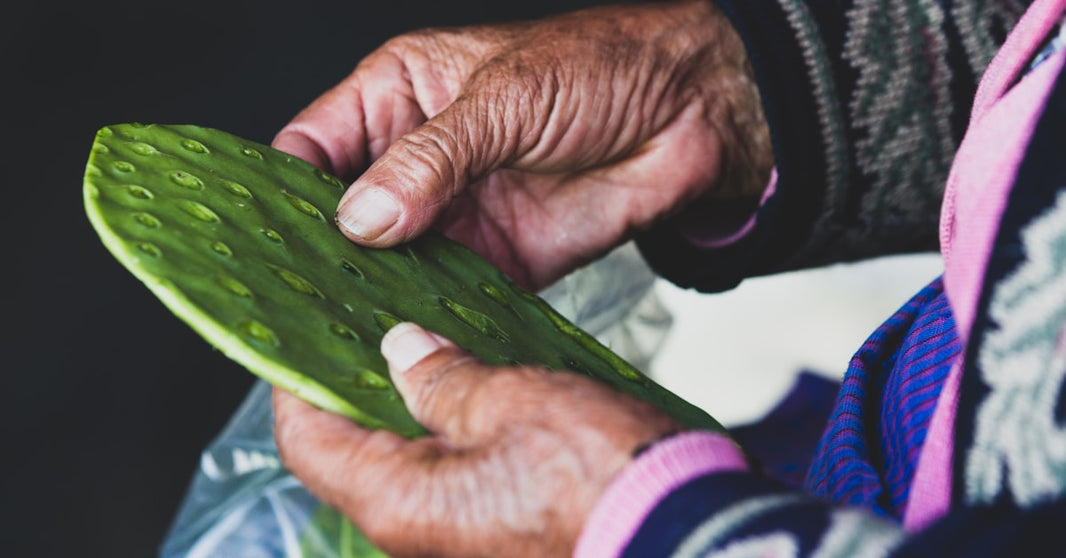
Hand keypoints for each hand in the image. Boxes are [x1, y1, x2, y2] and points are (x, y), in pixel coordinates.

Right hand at [272, 0, 770, 289]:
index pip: (312, 148)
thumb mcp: (503, 99)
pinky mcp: (498, 259)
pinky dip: (427, 318)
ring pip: (390, 264)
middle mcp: (417, 160)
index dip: (282, 191)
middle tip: (294, 299)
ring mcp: (455, 213)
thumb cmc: (599, 69)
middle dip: (321, 256)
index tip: (259, 238)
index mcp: (399, 95)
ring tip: (339, 331)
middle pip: (344, 217)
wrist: (692, 114)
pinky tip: (405, 339)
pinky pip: (448, 295)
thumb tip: (361, 219)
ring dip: (370, 296)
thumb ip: (429, 161)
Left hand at [273, 322, 680, 556]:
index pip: (308, 439)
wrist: (683, 537)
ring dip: (409, 404)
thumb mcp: (513, 403)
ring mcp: (455, 536)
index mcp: (400, 501)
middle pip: (354, 450)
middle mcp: (415, 531)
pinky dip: (449, 430)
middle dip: (358, 384)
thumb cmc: (604, 480)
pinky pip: (449, 475)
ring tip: (425, 343)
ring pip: (405, 460)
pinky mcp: (493, 532)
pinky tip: (473, 385)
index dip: (299, 380)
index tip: (307, 330)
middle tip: (373, 325)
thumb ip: (443, 378)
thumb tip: (400, 352)